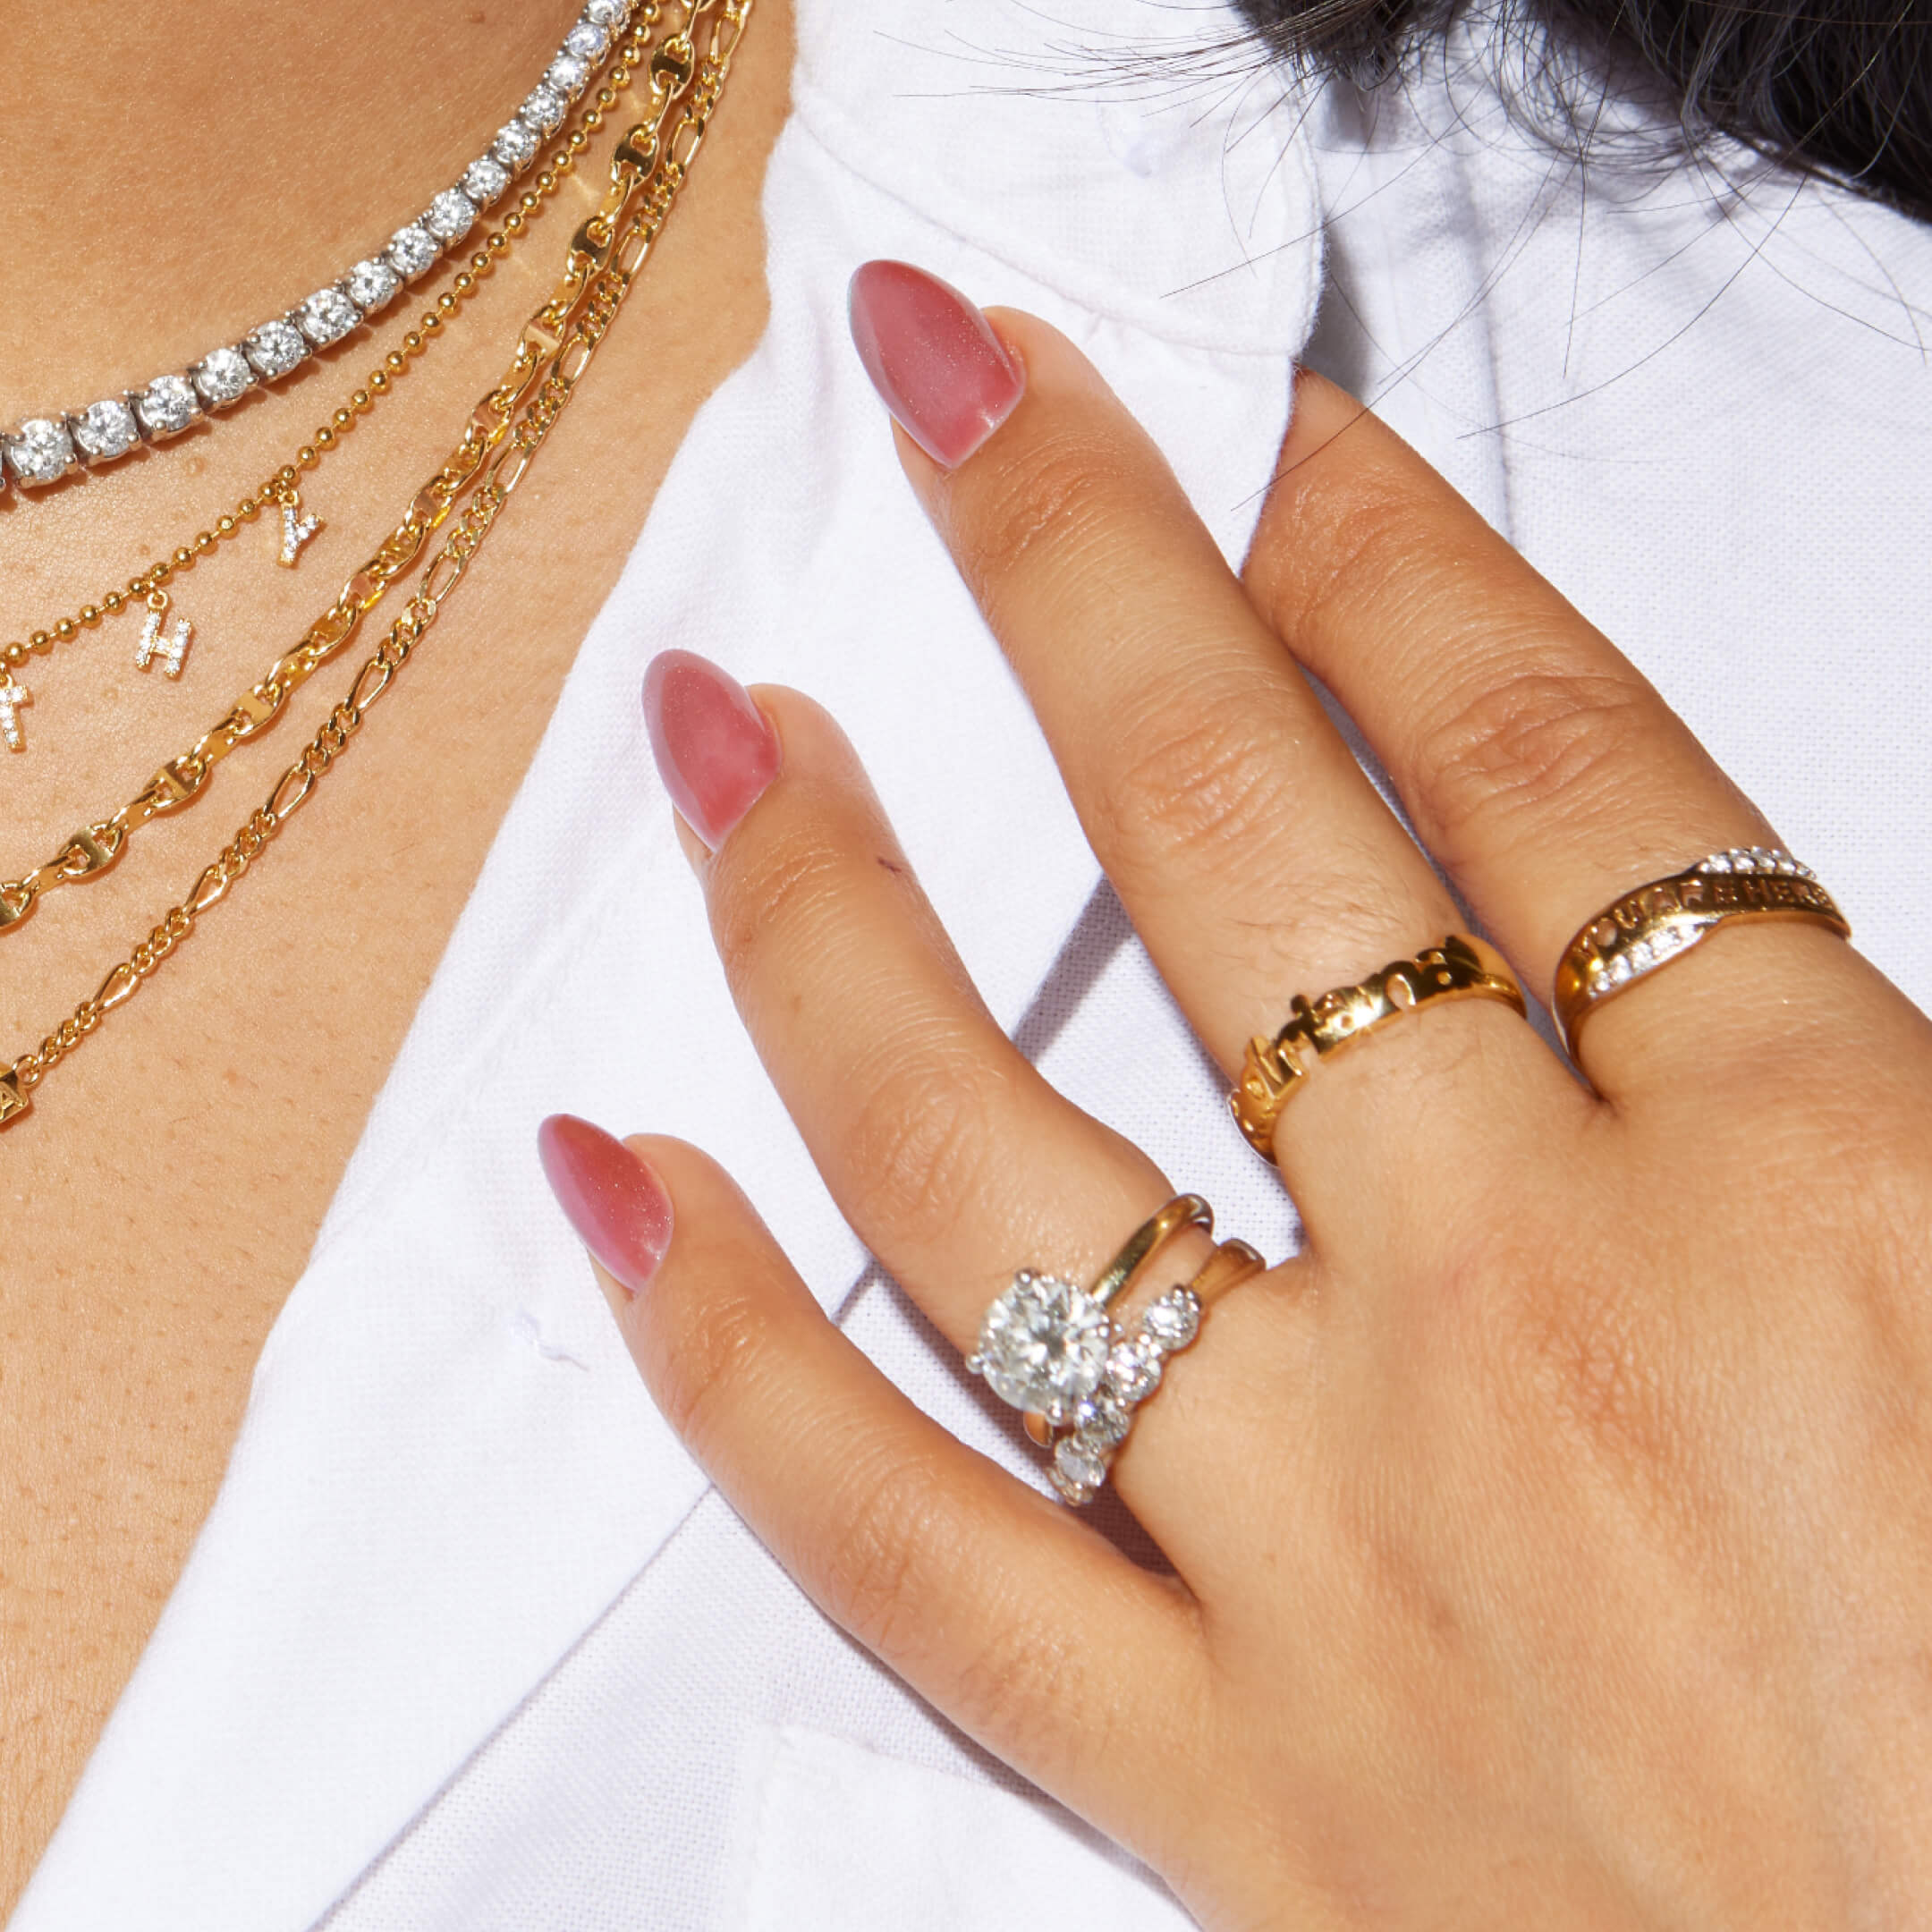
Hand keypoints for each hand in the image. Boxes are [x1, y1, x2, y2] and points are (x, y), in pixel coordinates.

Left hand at [538, 263, 1931, 1927]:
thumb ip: (1839, 1089)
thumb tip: (1665, 912)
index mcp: (1818, 1190)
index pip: (1538, 758)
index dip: (1385, 556)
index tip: (1261, 446)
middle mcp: (1531, 1327)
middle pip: (1233, 846)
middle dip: (1073, 569)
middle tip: (941, 393)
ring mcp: (1336, 1554)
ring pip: (987, 1153)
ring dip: (824, 914)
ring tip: (715, 736)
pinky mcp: (1223, 1781)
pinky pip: (900, 1536)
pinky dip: (726, 1357)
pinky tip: (610, 1182)